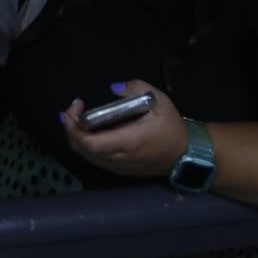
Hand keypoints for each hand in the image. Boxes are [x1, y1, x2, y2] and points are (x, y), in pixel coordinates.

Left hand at [59, 80, 187, 178]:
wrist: (186, 154)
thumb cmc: (171, 127)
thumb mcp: (160, 101)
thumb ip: (137, 88)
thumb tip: (113, 88)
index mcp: (127, 141)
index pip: (90, 143)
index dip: (74, 127)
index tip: (76, 107)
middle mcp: (119, 158)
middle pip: (82, 149)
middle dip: (70, 129)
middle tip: (72, 110)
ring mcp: (118, 166)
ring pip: (87, 156)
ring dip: (76, 137)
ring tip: (76, 117)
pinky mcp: (120, 169)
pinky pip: (95, 159)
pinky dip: (85, 145)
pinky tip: (87, 131)